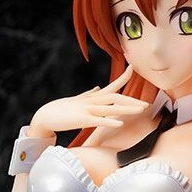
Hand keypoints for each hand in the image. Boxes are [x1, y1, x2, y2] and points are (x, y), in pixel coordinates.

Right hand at [28, 68, 149, 137]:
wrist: (45, 116)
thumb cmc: (61, 110)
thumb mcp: (77, 100)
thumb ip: (88, 95)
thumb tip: (97, 88)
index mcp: (92, 97)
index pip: (112, 86)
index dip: (123, 77)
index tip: (133, 67)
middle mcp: (92, 101)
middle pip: (116, 98)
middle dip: (132, 101)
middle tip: (146, 104)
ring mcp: (87, 109)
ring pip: (111, 108)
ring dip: (126, 109)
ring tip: (140, 110)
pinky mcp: (82, 120)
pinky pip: (98, 120)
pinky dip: (109, 121)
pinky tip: (120, 123)